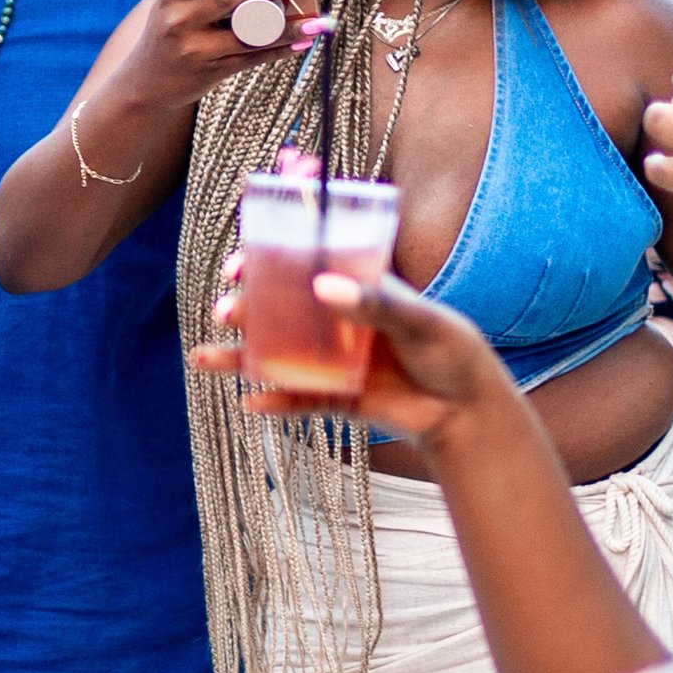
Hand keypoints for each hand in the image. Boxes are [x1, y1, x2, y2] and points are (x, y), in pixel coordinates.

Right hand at [112, 0, 328, 109]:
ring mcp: (196, 50)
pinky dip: (280, 50)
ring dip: (284, 27)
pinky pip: (252, 58)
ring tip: (314, 19)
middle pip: (225, 1)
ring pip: (246, 35)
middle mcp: (179, 22)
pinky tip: (303, 41)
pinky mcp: (212, 72)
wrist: (149, 83)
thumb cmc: (167, 30)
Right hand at [191, 270, 514, 447]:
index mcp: (351, 287)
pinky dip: (274, 403)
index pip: (298, 266)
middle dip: (243, 310)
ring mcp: (329, 360)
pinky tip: (251, 403)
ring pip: (273, 356)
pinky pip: (295, 401)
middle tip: (224, 310)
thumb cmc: (451, 350)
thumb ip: (376, 302)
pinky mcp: (334, 398)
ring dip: (238, 356)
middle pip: (275, 310)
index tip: (239, 265)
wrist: (469, 411)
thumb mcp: (420, 319)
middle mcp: (332, 321)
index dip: (264, 261)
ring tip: (204, 358)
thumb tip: (324, 289)